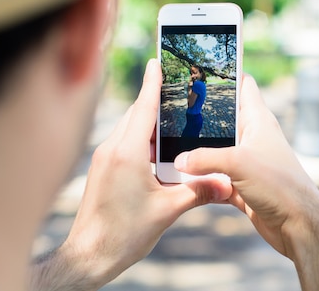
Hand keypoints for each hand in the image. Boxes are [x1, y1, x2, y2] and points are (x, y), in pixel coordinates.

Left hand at [55, 59, 231, 288]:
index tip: (158, 62)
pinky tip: (156, 148)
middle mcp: (112, 149)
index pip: (143, 108)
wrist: (90, 255)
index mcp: (128, 153)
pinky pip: (123, 142)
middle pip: (136, 114)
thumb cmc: (125, 233)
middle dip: (155, 100)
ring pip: (128, 128)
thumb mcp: (168, 210)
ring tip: (171, 118)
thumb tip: (227, 184)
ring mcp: (103, 158)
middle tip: (177, 90)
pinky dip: (140, 137)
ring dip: (148, 121)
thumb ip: (199, 191)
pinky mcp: (102, 168)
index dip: (153, 84)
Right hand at [175, 75, 318, 290]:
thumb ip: (205, 158)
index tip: (201, 66)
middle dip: (199, 115)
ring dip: (197, 151)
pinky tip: (182, 180)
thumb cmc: (279, 185)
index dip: (226, 74)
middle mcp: (253, 138)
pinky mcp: (241, 185)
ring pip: (215, 150)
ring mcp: (247, 162)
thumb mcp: (239, 163)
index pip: (243, 86)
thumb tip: (178, 161)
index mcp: (258, 120)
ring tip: (168, 144)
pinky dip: (201, 179)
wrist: (298, 225)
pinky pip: (215, 177)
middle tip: (171, 109)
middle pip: (223, 118)